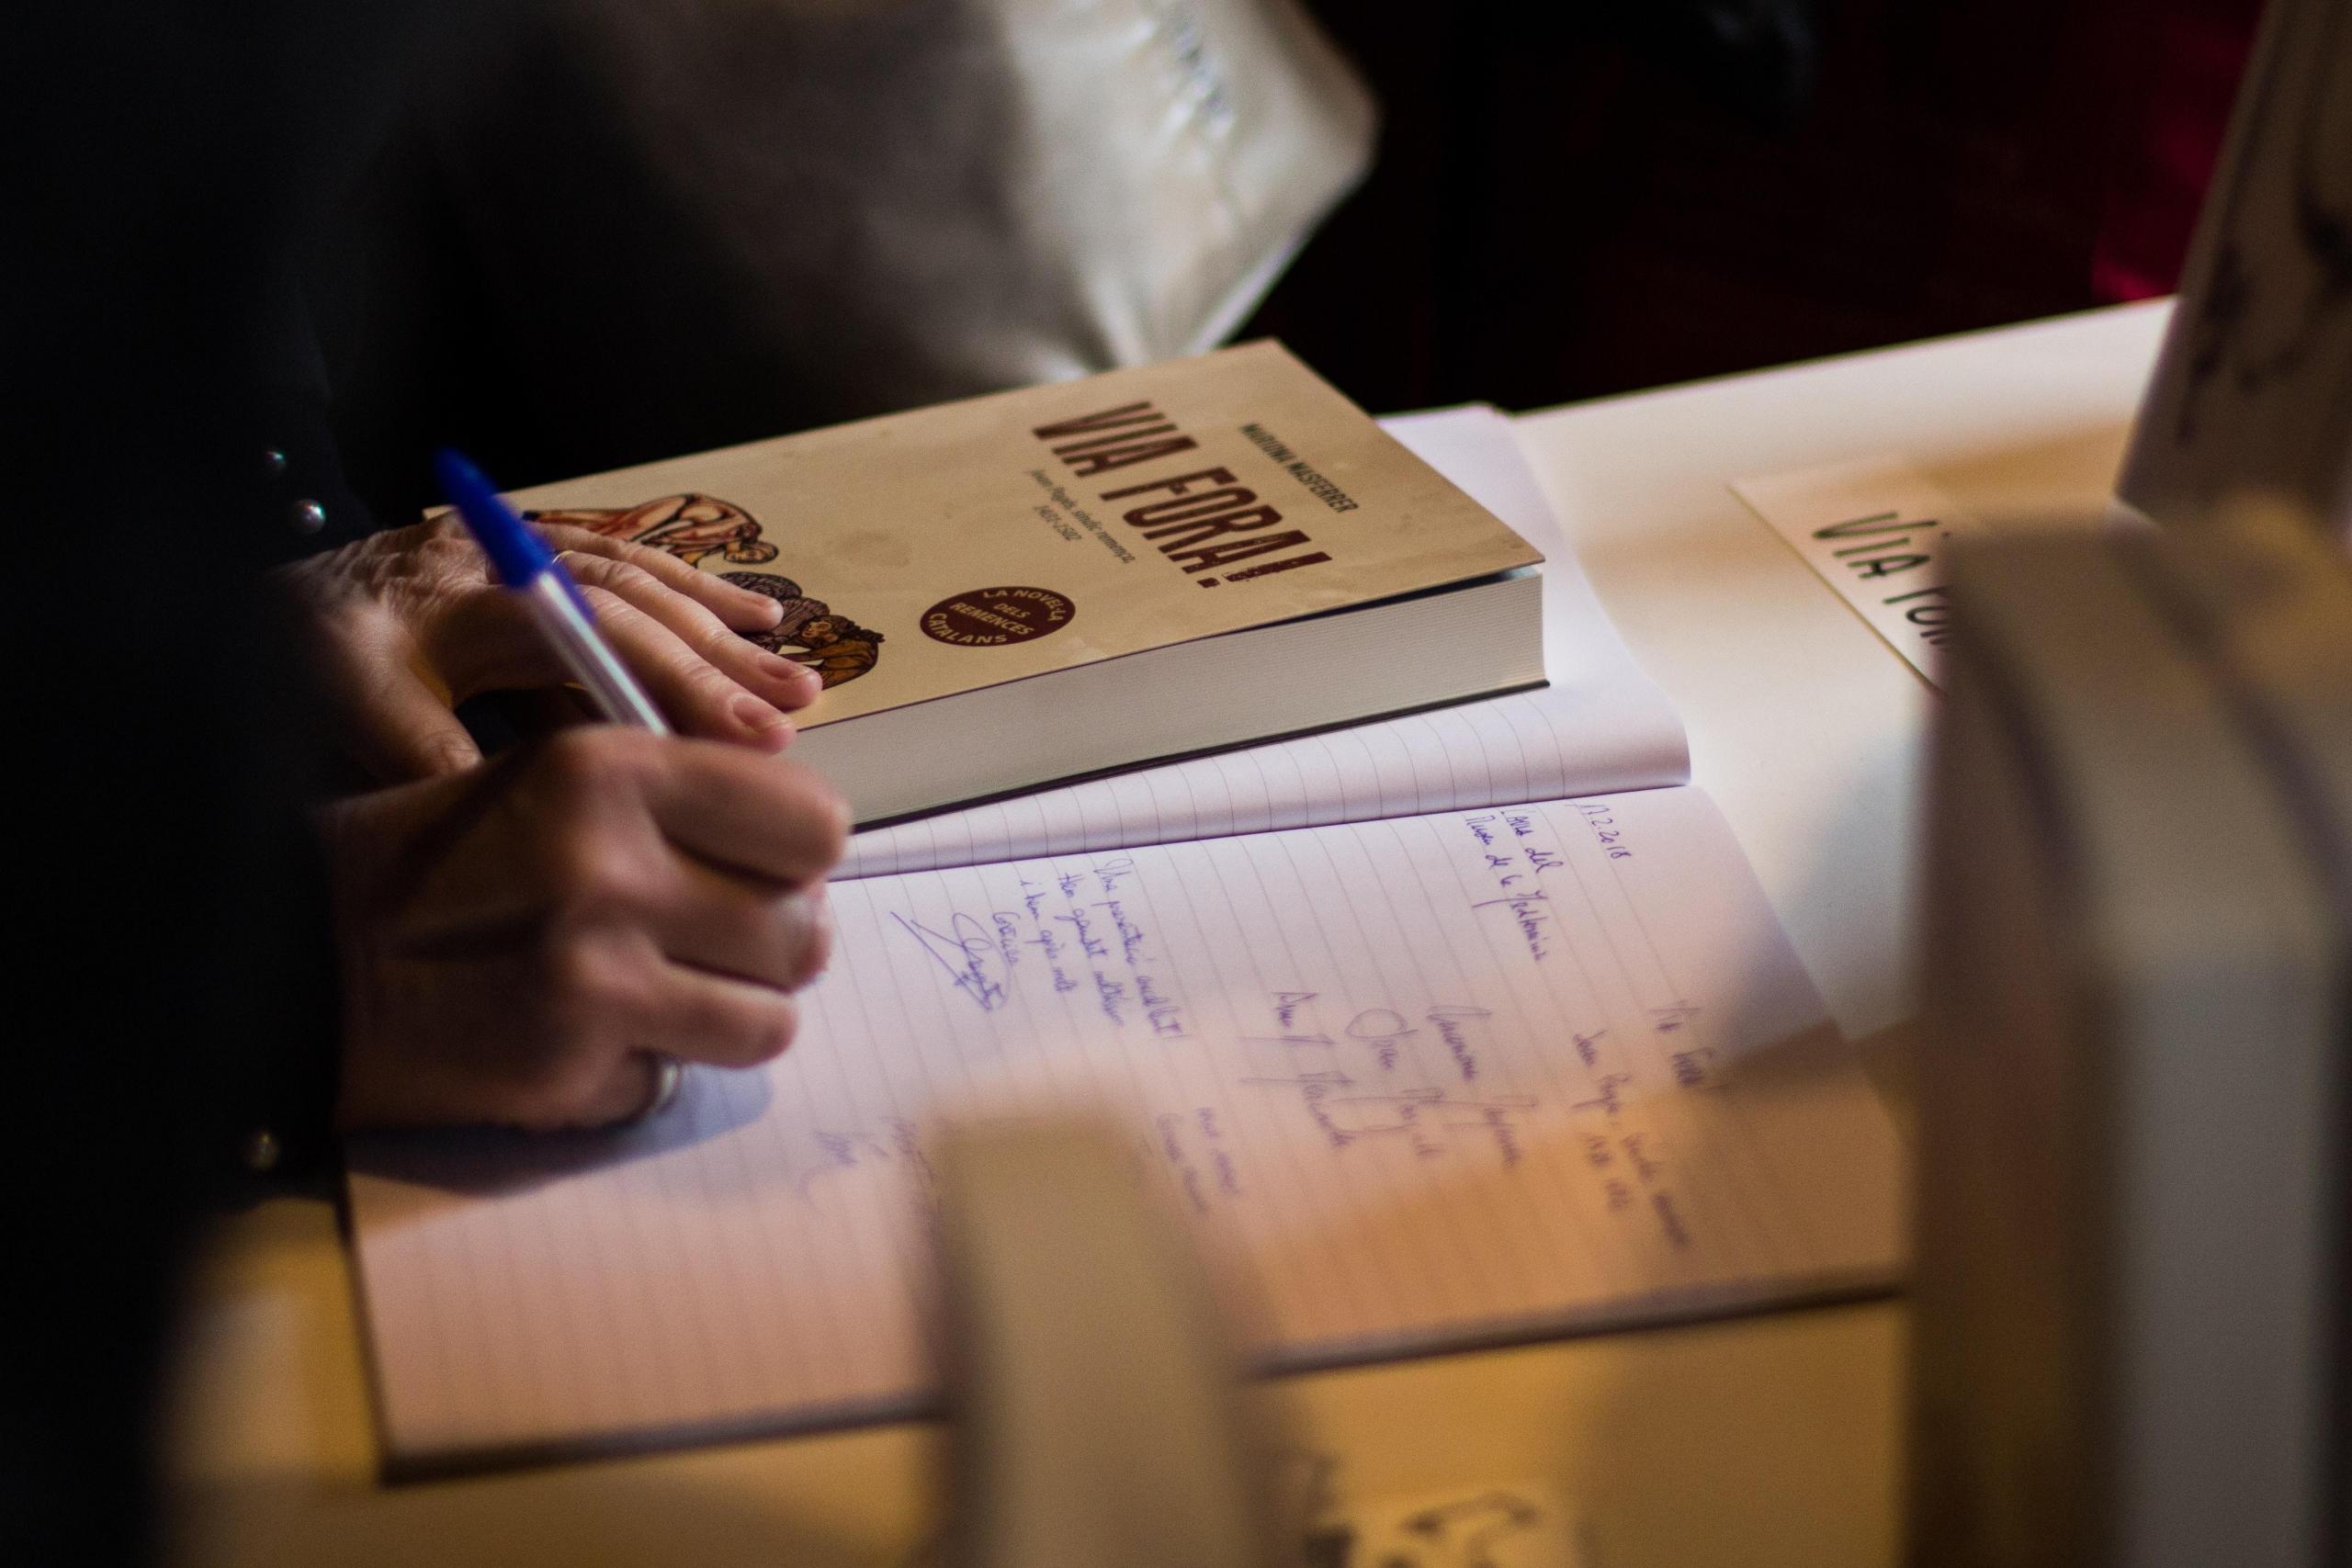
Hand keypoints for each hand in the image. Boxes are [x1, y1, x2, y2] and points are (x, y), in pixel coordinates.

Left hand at [278, 514, 824, 781]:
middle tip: (798, 712)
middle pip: (638, 607)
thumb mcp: (347, 712)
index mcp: (472, 596)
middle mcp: (508, 559)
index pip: (602, 637)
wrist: (249, 600)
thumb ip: (435, 758)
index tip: (752, 738)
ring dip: (722, 629)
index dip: (681, 688)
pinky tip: (748, 619)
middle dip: (722, 662)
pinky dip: (691, 596)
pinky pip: (625, 570)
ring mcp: (520, 551)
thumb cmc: (298, 658)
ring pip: (643, 584)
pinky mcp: (523, 557)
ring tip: (795, 675)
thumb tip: (531, 816)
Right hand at [322, 727, 847, 1130]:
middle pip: (805, 931)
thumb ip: (679, 806)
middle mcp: (614, 866)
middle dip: (770, 948)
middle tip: (711, 945)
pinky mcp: (569, 1068)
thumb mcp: (555, 779)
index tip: (764, 872)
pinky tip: (577, 1040)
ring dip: (726, 1018)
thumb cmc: (438, 862)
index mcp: (615, 769)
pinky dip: (642, 1071)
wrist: (295, 959)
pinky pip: (678, 1080)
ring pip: (770, 1021)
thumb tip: (807, 861)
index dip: (798, 857)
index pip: (813, 822)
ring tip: (656, 996)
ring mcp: (595, 977)